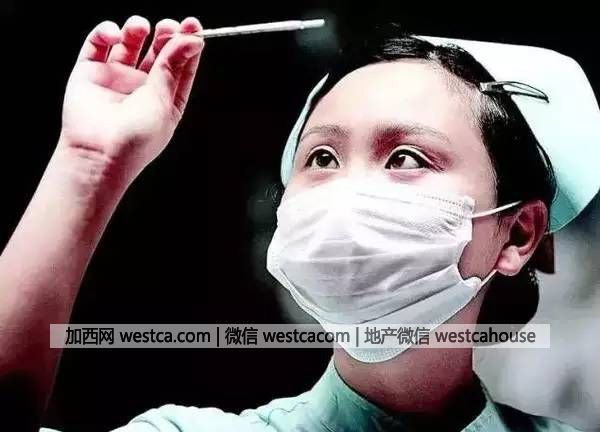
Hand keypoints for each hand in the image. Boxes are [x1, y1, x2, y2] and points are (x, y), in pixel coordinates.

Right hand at [58, 16, 203, 186]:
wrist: (99, 155)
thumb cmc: (136, 139)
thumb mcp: (163, 101)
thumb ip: (172, 67)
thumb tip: (192, 40)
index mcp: (165, 98)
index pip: (180, 65)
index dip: (187, 44)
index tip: (194, 26)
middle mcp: (142, 87)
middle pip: (157, 51)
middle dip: (165, 34)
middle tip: (169, 26)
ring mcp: (116, 78)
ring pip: (129, 43)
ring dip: (136, 28)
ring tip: (140, 27)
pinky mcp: (90, 73)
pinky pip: (97, 44)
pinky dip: (105, 32)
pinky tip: (113, 35)